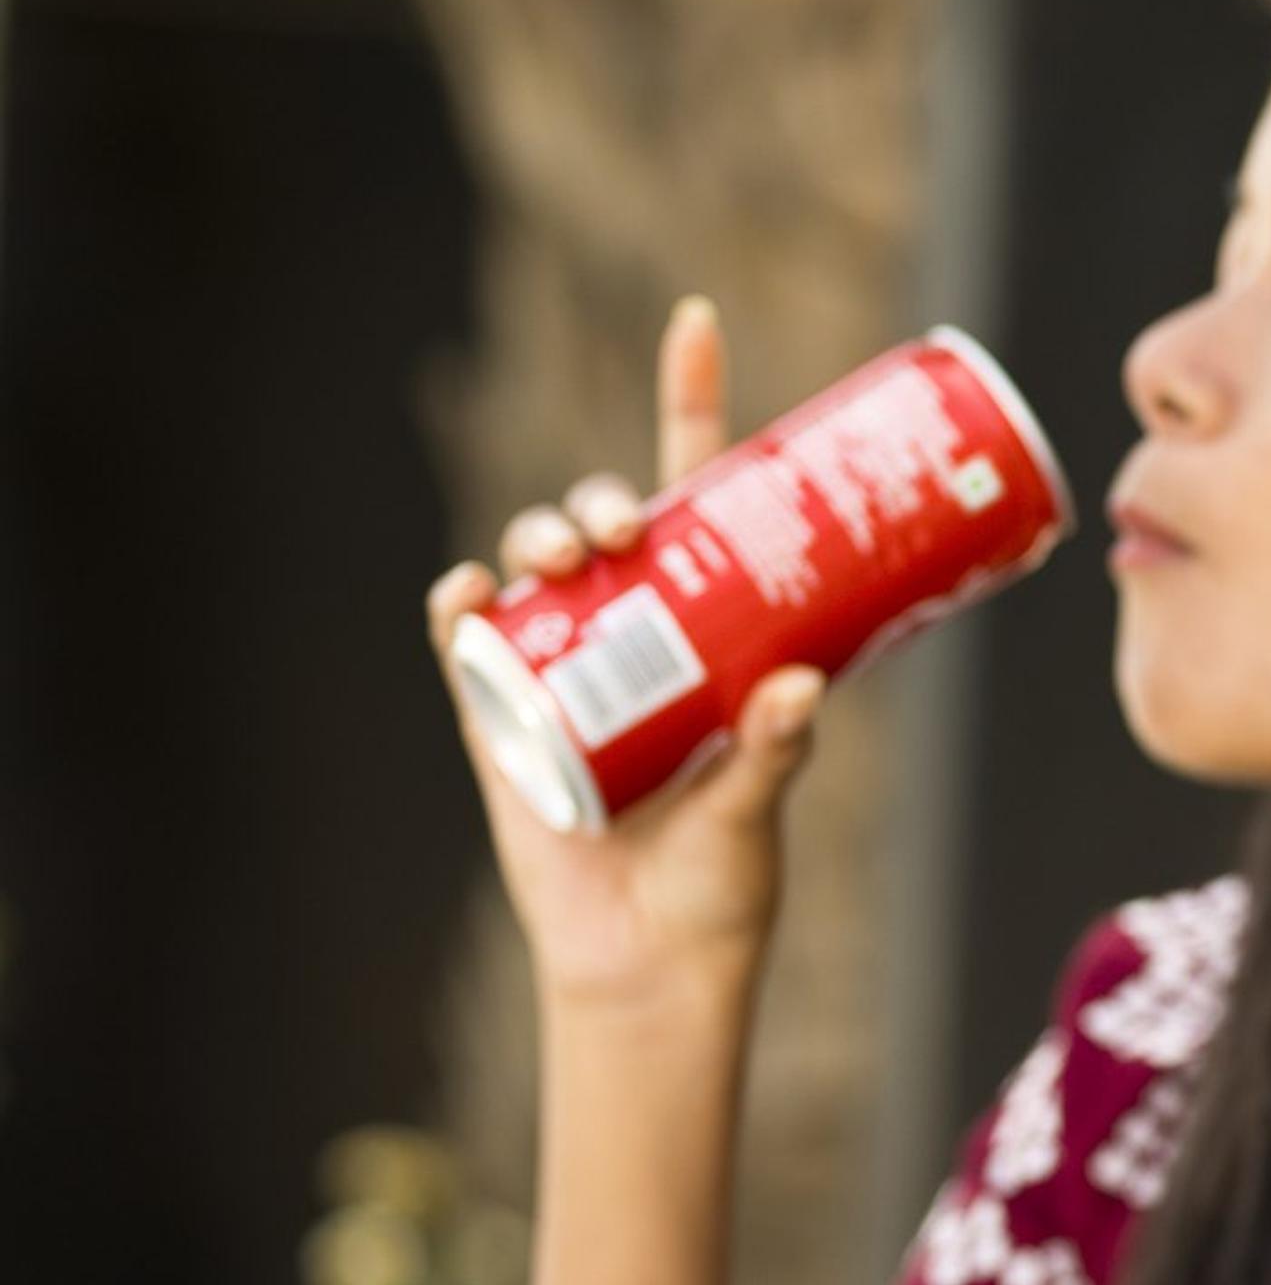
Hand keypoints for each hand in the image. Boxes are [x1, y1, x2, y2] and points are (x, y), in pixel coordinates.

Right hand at [422, 295, 823, 1011]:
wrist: (647, 964)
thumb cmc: (720, 885)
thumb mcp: (757, 811)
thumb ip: (775, 751)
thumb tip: (796, 689)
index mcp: (710, 627)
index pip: (699, 493)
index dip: (691, 401)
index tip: (695, 320)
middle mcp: (635, 630)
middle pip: (609, 527)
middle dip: (602, 501)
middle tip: (619, 526)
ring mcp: (561, 665)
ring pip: (534, 568)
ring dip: (536, 539)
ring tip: (559, 556)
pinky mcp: (498, 713)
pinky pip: (467, 641)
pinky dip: (459, 608)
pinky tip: (465, 596)